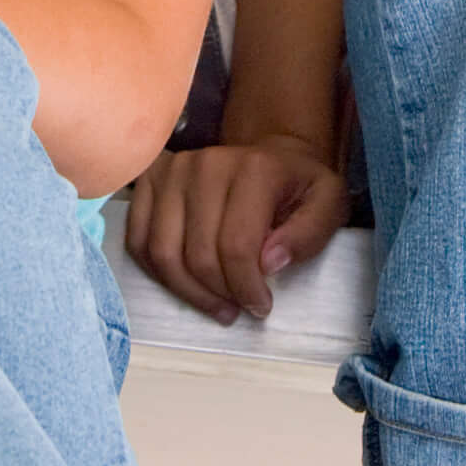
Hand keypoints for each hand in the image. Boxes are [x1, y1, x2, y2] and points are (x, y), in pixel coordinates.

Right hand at [123, 131, 346, 323]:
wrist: (270, 158)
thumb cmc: (296, 188)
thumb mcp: (326, 205)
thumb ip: (307, 234)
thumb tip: (270, 262)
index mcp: (255, 168)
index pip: (236, 246)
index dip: (246, 288)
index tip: (261, 307)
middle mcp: (207, 163)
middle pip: (199, 254)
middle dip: (220, 294)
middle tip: (239, 307)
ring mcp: (173, 170)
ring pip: (164, 252)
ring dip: (188, 291)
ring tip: (216, 303)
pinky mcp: (150, 178)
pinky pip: (139, 241)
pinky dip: (159, 274)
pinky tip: (186, 285)